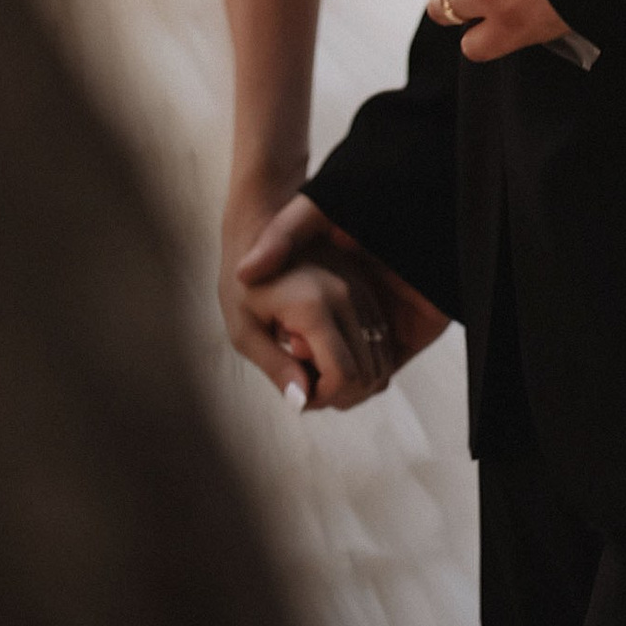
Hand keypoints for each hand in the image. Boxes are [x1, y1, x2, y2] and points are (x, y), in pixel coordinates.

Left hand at [230, 193, 446, 412]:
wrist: (261, 223)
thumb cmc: (243, 282)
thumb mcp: (243, 326)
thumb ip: (275, 365)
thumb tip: (301, 402)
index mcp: (316, 308)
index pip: (343, 378)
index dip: (323, 398)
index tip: (300, 394)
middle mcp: (348, 299)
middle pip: (368, 375)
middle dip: (340, 394)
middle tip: (307, 386)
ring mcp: (364, 292)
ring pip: (381, 361)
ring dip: (355, 379)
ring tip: (316, 371)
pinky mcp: (369, 290)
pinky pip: (381, 342)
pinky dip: (364, 360)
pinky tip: (331, 355)